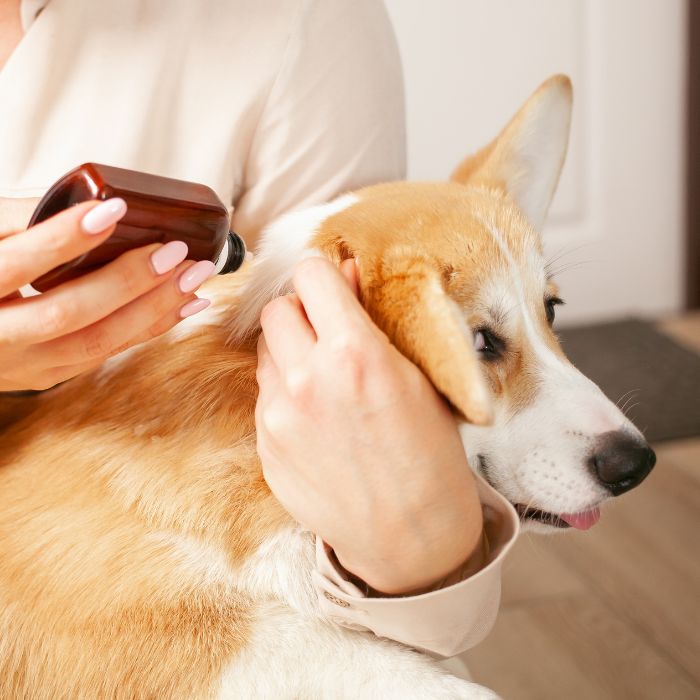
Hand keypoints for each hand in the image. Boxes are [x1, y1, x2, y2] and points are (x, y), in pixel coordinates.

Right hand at [0, 199, 213, 390]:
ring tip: (193, 277)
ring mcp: (22, 364)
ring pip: (95, 343)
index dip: (64, 238)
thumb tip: (93, 200)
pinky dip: (149, 327)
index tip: (114, 210)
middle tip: (175, 251)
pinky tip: (184, 304)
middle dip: (127, 282)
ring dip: (152, 309)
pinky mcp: (47, 374)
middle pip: (66, 314)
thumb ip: (17, 219)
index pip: (17, 265)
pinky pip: (105, 354)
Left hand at [255, 256, 483, 594]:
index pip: (309, 275)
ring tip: (324, 381)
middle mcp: (306, 380)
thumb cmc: (429, 456)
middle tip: (328, 334)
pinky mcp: (265, 447)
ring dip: (289, 353)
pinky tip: (317, 419)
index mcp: (354, 354)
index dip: (324, 277)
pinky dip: (285, 395)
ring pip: (266, 353)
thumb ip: (373, 320)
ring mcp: (279, 417)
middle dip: (302, 313)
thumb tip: (346, 273)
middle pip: (277, 310)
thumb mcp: (417, 377)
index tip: (333, 288)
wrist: (410, 536)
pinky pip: (265, 397)